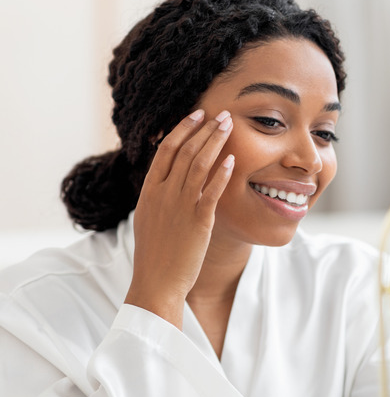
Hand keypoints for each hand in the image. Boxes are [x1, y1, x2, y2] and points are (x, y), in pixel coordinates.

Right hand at [125, 109, 233, 327]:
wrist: (156, 282)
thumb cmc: (154, 254)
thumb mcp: (149, 217)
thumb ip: (158, 196)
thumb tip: (166, 179)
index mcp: (149, 190)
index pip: (165, 149)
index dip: (182, 129)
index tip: (197, 115)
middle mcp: (162, 193)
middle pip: (184, 151)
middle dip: (204, 129)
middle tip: (222, 114)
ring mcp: (179, 206)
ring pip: (198, 165)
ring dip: (215, 142)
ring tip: (229, 126)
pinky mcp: (198, 221)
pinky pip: (211, 191)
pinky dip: (222, 173)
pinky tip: (233, 160)